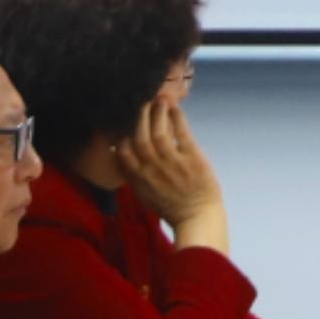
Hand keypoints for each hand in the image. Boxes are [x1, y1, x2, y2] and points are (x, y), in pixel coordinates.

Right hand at [123, 97, 226, 245]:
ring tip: (159, 101)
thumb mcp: (144, 194)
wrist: (197, 217)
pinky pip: (182, 132)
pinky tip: (175, 109)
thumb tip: (123, 155)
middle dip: (140, 117)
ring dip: (158, 113)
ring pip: (159, 131)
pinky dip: (177, 118)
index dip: (122, 134)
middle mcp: (152, 169)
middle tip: (143, 104)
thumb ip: (133, 175)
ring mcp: (172, 163)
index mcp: (139, 179)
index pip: (123, 151)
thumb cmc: (171, 206)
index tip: (126, 122)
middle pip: (140, 136)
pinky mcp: (192, 158)